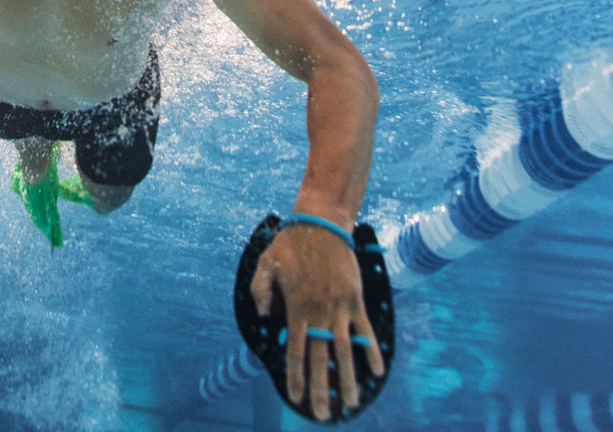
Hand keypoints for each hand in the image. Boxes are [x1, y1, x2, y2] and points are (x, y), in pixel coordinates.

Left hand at [250, 221, 384, 421]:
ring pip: (343, 352)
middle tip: (323, 415)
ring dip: (346, 379)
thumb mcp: (265, 263)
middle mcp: (318, 313)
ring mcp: (338, 307)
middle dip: (320, 389)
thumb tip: (263, 319)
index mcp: (295, 309)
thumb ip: (260, 292)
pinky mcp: (355, 299)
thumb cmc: (290, 243)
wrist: (321, 223)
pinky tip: (376, 372)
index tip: (296, 398)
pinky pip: (364, 331)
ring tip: (350, 403)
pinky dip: (371, 351)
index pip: (293, 352)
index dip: (294, 377)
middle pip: (319, 360)